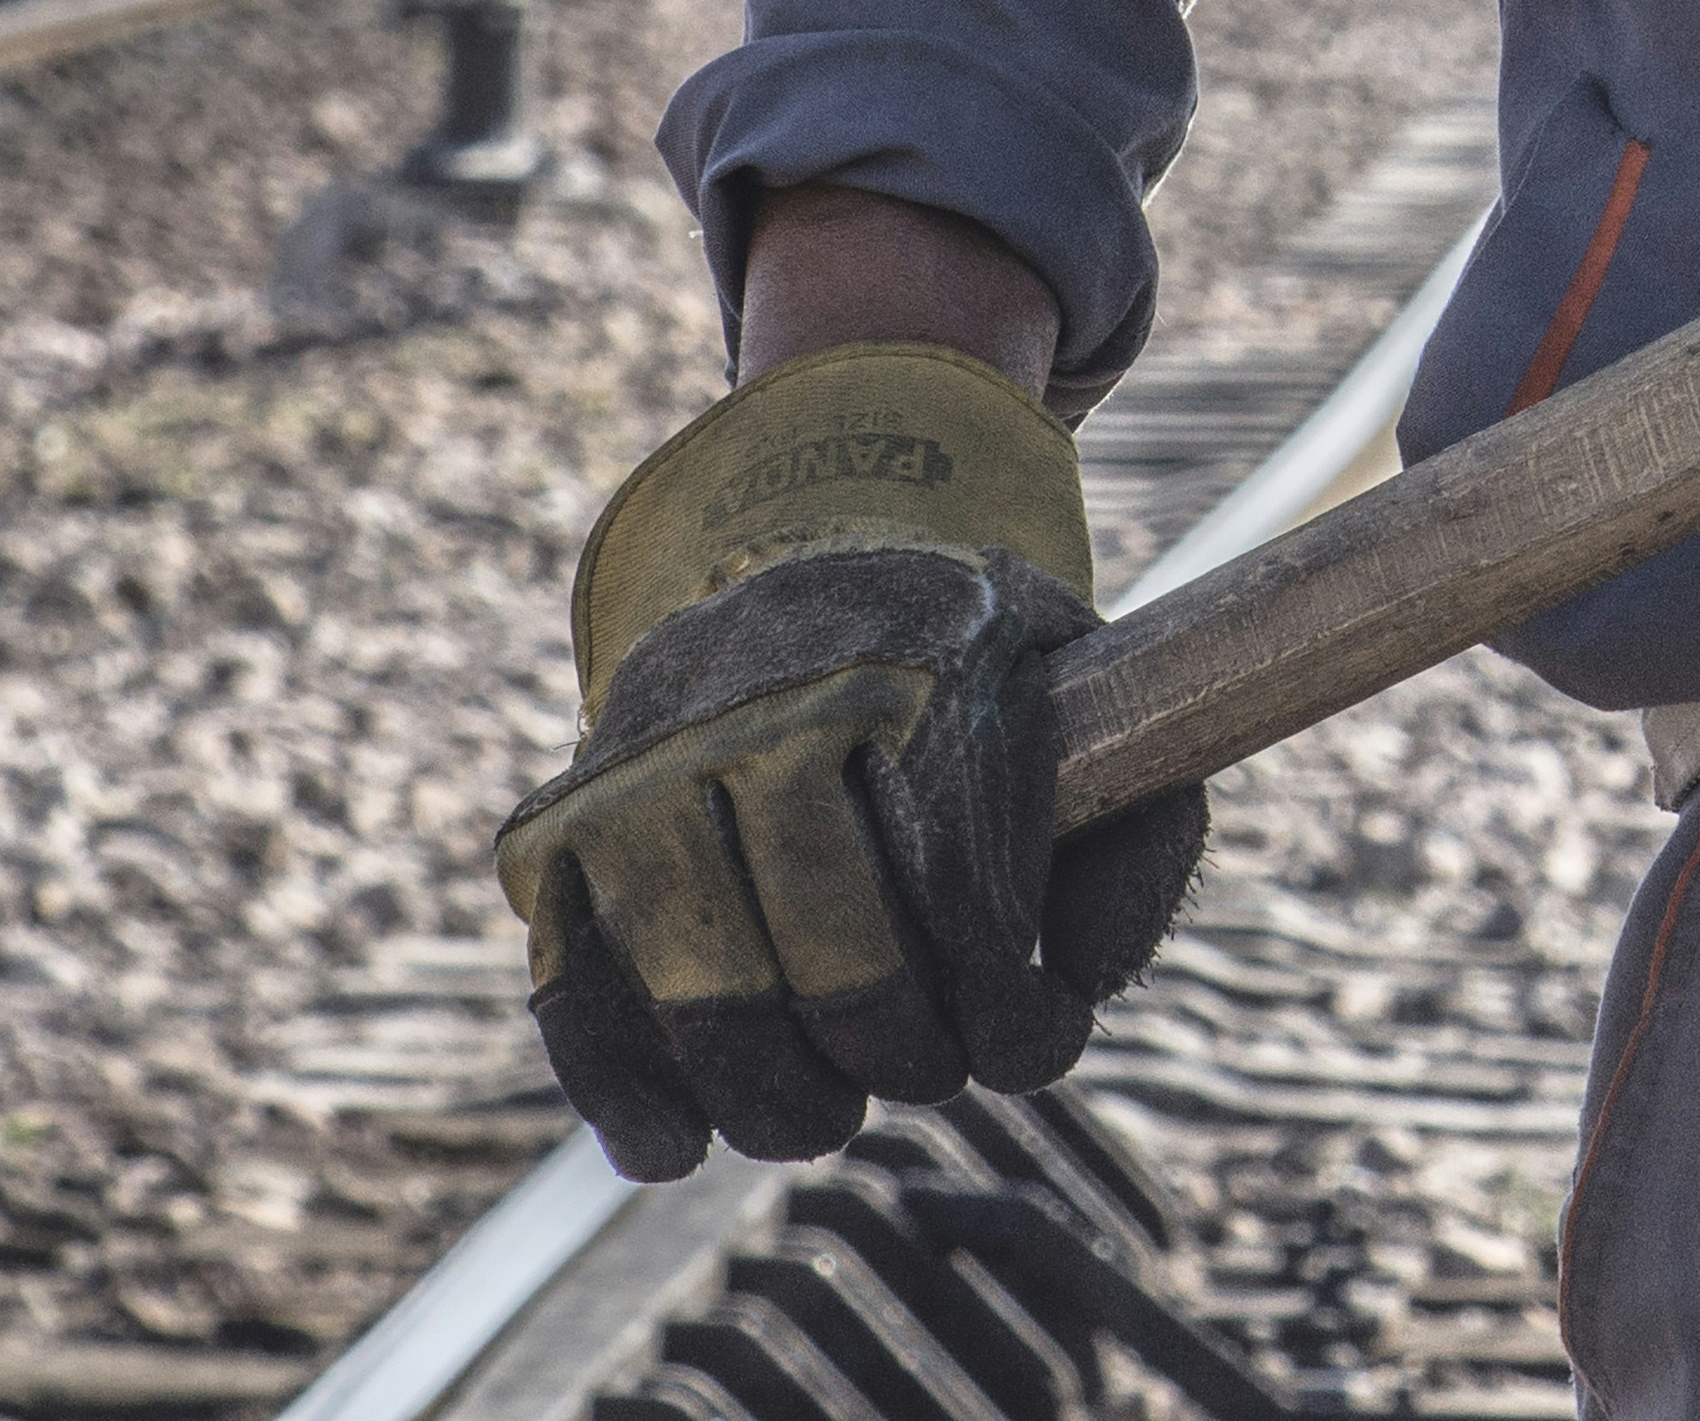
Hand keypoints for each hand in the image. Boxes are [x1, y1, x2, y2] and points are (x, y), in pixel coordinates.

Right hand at [491, 337, 1208, 1176]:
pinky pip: (572, 989)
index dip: (1010, 1011)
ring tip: (830, 1113)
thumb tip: (1083, 987)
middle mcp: (762, 703)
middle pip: (832, 955)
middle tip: (928, 1070)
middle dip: (902, 1056)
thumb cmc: (968, 666)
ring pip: (702, 988)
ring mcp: (642, 765)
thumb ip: (1141, 837)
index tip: (1037, 1042)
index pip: (959, 887)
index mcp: (912, 661)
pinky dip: (619, 1088)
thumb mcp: (1088, 697)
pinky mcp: (558, 825)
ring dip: (776, 1096)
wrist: (799, 553)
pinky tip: (672, 1147)